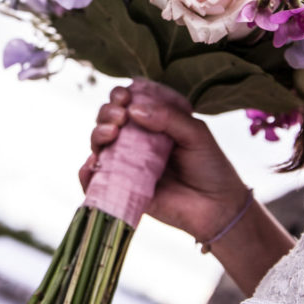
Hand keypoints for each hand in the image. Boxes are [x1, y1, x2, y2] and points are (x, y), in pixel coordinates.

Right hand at [79, 78, 248, 243]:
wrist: (217, 208)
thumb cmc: (210, 166)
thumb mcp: (195, 133)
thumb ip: (168, 117)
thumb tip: (134, 109)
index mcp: (153, 122)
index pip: (128, 102)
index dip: (120, 95)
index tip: (125, 96)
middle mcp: (136, 140)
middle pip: (108, 119)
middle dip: (107, 112)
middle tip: (120, 117)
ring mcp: (127, 163)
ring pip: (99, 144)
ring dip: (97, 134)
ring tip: (111, 133)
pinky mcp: (122, 188)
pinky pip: (95, 179)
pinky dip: (85, 172)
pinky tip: (91, 164)